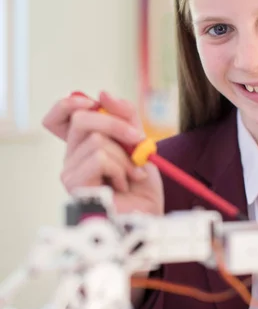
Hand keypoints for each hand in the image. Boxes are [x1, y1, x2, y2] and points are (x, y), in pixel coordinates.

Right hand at [59, 91, 163, 215]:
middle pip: (81, 119)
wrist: (148, 215)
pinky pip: (99, 159)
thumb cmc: (142, 184)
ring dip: (125, 157)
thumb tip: (103, 94)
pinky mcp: (75, 185)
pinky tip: (122, 185)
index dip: (70, 104)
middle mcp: (71, 157)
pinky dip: (120, 169)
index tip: (94, 102)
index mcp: (82, 145)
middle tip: (138, 140)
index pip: (57, 117)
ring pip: (97, 141)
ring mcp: (70, 172)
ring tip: (132, 174)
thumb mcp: (139, 142)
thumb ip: (125, 116)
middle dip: (117, 125)